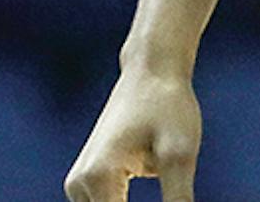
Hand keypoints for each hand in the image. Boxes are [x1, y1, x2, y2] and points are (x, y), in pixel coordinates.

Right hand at [64, 68, 200, 201]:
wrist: (152, 69)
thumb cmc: (169, 105)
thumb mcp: (180, 153)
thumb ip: (178, 201)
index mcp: (99, 178)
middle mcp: (79, 185)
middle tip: (176, 200)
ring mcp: (79, 184)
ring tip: (167, 188)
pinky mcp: (88, 181)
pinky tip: (164, 199)